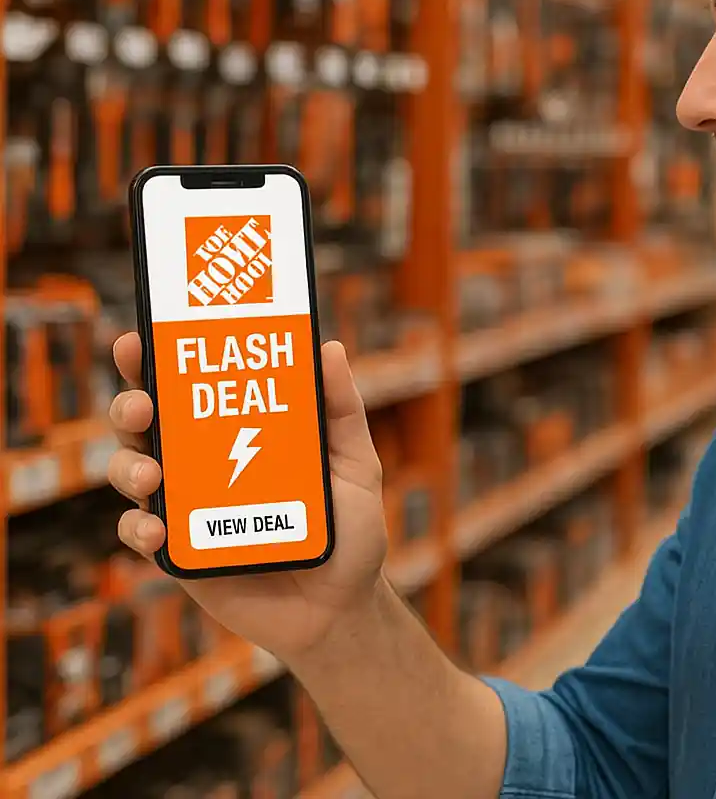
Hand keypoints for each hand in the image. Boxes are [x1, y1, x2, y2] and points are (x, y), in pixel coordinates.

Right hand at [107, 332, 388, 663]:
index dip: (160, 359)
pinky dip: (138, 527)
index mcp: (242, 431)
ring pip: (133, 472)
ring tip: (149, 473)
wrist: (342, 610)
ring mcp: (190, 507)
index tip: (142, 337)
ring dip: (128, 465)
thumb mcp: (355, 464)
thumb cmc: (351, 531)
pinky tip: (156, 528)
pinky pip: (141, 534)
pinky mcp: (181, 554)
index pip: (195, 386)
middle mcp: (206, 462)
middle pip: (150, 422)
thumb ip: (342, 410)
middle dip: (132, 405)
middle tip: (143, 405)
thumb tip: (329, 347)